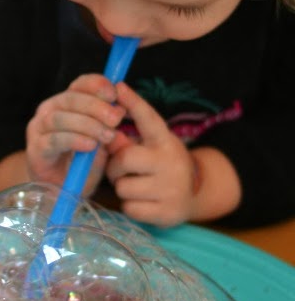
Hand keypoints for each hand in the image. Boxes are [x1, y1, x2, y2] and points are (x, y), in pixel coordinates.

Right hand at [25, 73, 125, 192]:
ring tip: (106, 136)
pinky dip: (74, 140)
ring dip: (87, 124)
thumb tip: (120, 110)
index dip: (96, 85)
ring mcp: (39, 129)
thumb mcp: (102, 143)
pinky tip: (90, 146)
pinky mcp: (35, 150)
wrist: (61, 193)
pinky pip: (54, 140)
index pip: (79, 84)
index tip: (114, 93)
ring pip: (60, 117)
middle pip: (70, 98)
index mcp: (67, 103)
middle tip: (116, 118)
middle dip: (95, 106)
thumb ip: (109, 126)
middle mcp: (49, 110)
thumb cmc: (82, 164)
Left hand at [105, 82, 198, 226]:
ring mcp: (171, 189)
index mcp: (166, 141)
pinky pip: (130, 209)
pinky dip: (130, 206)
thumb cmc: (162, 165)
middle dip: (115, 166)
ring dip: (122, 188)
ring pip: (123, 187)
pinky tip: (143, 202)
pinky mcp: (167, 213)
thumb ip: (127, 141)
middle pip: (125, 158)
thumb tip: (107, 137)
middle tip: (122, 170)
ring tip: (136, 186)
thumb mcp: (150, 148)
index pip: (149, 118)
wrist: (193, 195)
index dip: (133, 102)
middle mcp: (171, 162)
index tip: (118, 87)